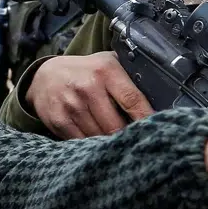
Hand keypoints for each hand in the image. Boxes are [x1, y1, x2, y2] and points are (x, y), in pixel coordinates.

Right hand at [27, 52, 154, 137]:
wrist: (45, 77)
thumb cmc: (85, 72)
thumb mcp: (107, 63)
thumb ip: (130, 75)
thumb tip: (162, 97)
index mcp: (105, 71)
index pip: (133, 100)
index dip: (147, 119)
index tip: (158, 131)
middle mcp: (88, 87)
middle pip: (117, 126)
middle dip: (128, 137)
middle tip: (138, 142)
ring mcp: (72, 106)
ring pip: (100, 137)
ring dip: (111, 144)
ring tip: (118, 142)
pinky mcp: (60, 121)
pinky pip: (83, 142)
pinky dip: (92, 146)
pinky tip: (97, 141)